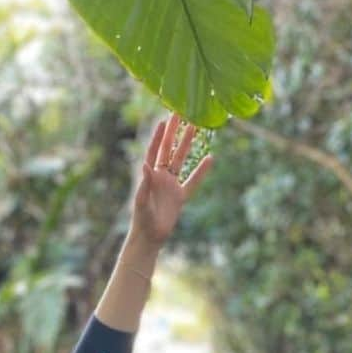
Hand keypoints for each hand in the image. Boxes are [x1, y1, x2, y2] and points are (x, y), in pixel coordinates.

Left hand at [130, 112, 214, 248]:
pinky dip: (202, 171)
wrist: (150, 237)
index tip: (164, 120)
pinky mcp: (180, 196)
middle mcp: (160, 176)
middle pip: (169, 149)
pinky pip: (193, 181)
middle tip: (180, 114)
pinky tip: (210, 158)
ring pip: (181, 160)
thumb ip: (145, 183)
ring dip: (187, 144)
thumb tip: (145, 165)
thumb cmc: (141, 220)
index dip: (159, 136)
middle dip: (174, 132)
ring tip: (194, 127)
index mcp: (149, 175)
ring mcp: (171, 184)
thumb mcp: (141, 201)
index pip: (155, 150)